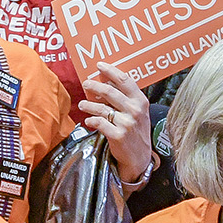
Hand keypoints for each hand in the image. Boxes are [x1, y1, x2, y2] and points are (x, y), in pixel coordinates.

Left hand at [78, 65, 153, 185]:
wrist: (140, 157)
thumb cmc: (136, 131)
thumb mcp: (138, 112)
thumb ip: (126, 98)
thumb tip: (106, 82)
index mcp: (141, 101)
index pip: (124, 80)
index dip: (110, 70)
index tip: (99, 65)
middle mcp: (135, 110)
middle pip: (109, 91)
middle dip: (94, 86)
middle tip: (85, 84)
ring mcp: (127, 123)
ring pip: (101, 107)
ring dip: (88, 105)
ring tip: (82, 104)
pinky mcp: (118, 135)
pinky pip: (99, 122)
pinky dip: (91, 120)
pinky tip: (88, 120)